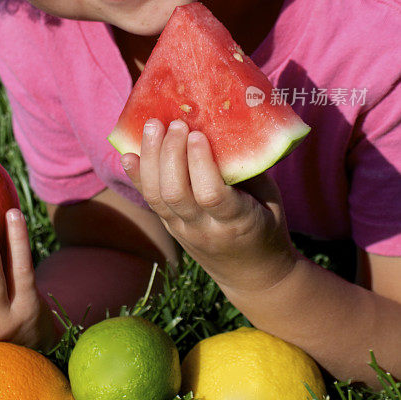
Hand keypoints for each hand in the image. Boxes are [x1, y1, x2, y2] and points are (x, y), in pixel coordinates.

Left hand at [121, 119, 298, 297]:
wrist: (252, 276)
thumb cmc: (267, 228)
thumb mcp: (271, 202)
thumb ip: (249, 171)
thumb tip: (227, 128)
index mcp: (237, 223)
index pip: (210, 195)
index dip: (199, 163)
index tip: (197, 133)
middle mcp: (204, 229)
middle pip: (175, 193)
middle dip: (171, 154)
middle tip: (176, 123)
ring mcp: (181, 231)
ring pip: (156, 196)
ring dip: (150, 159)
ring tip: (153, 125)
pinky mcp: (169, 227)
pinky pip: (149, 201)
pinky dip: (136, 176)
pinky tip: (128, 153)